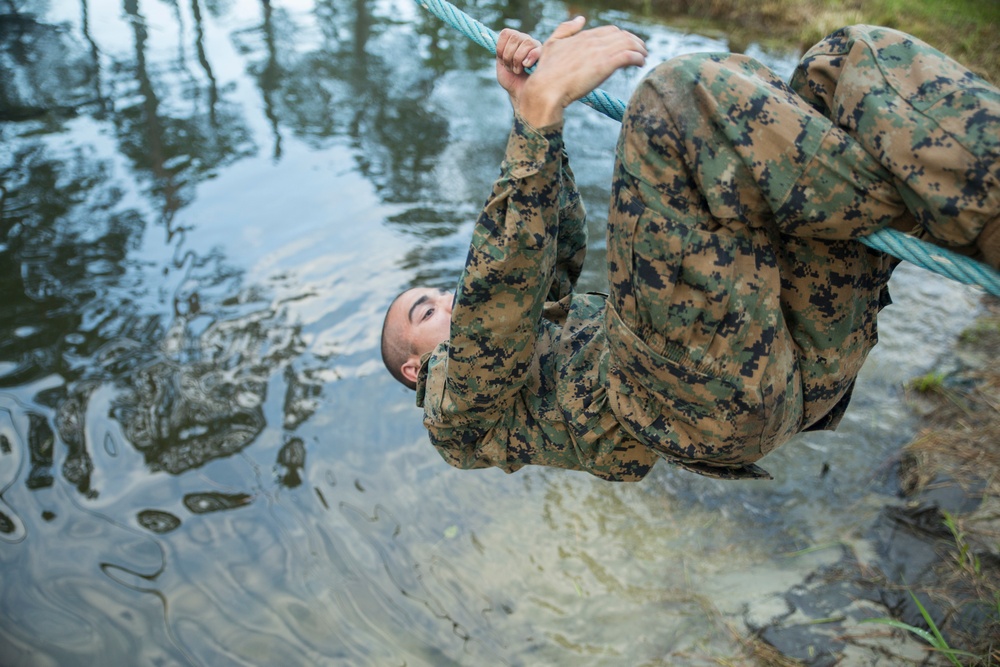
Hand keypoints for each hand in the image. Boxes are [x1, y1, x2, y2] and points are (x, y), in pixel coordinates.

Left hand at [495, 28, 541, 110]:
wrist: (521, 94)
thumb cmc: (512, 81)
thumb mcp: (501, 64)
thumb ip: (499, 52)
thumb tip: (492, 39)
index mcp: (514, 41)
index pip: (506, 33)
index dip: (501, 48)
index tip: (502, 61)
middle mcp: (525, 40)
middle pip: (514, 37)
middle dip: (508, 56)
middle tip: (511, 68)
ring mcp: (536, 46)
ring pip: (525, 42)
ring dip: (517, 60)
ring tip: (518, 70)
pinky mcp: (545, 55)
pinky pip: (536, 50)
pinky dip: (529, 58)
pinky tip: (527, 66)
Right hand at [518, 17, 646, 127]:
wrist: (546, 89)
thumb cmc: (546, 71)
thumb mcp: (552, 44)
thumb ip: (566, 29)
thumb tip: (580, 18)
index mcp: (583, 36)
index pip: (609, 31)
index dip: (620, 37)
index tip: (625, 45)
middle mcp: (593, 41)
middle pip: (622, 35)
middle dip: (634, 41)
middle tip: (640, 50)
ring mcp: (600, 52)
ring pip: (628, 43)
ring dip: (640, 49)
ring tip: (644, 56)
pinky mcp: (606, 65)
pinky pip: (629, 56)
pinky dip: (638, 58)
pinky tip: (640, 63)